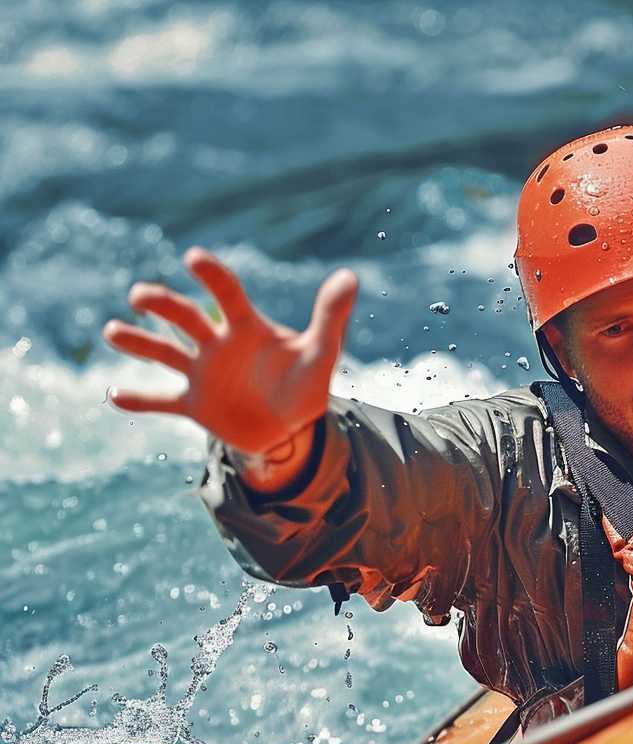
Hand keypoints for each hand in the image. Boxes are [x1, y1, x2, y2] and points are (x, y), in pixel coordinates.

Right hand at [102, 247, 356, 455]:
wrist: (289, 428)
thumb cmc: (305, 384)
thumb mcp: (321, 353)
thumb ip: (331, 316)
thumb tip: (350, 276)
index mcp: (246, 328)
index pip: (227, 294)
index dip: (212, 276)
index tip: (193, 258)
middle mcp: (217, 345)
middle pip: (185, 318)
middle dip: (162, 305)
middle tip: (140, 296)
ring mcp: (202, 374)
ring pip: (164, 353)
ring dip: (139, 342)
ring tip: (112, 331)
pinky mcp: (194, 405)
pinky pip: (161, 401)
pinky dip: (140, 400)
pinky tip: (115, 395)